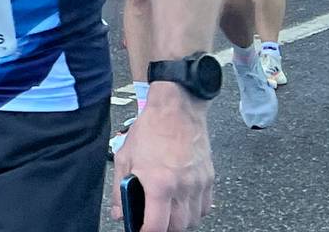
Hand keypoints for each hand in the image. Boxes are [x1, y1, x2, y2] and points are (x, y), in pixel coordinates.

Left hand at [112, 92, 214, 230]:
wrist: (177, 109)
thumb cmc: (150, 130)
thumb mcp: (125, 158)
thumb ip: (120, 189)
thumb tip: (120, 212)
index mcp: (159, 183)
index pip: (156, 226)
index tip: (140, 229)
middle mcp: (182, 187)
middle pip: (178, 227)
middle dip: (164, 228)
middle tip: (152, 221)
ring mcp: (199, 184)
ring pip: (194, 220)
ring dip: (180, 222)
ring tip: (166, 213)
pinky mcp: (209, 178)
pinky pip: (206, 207)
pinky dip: (195, 212)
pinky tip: (182, 204)